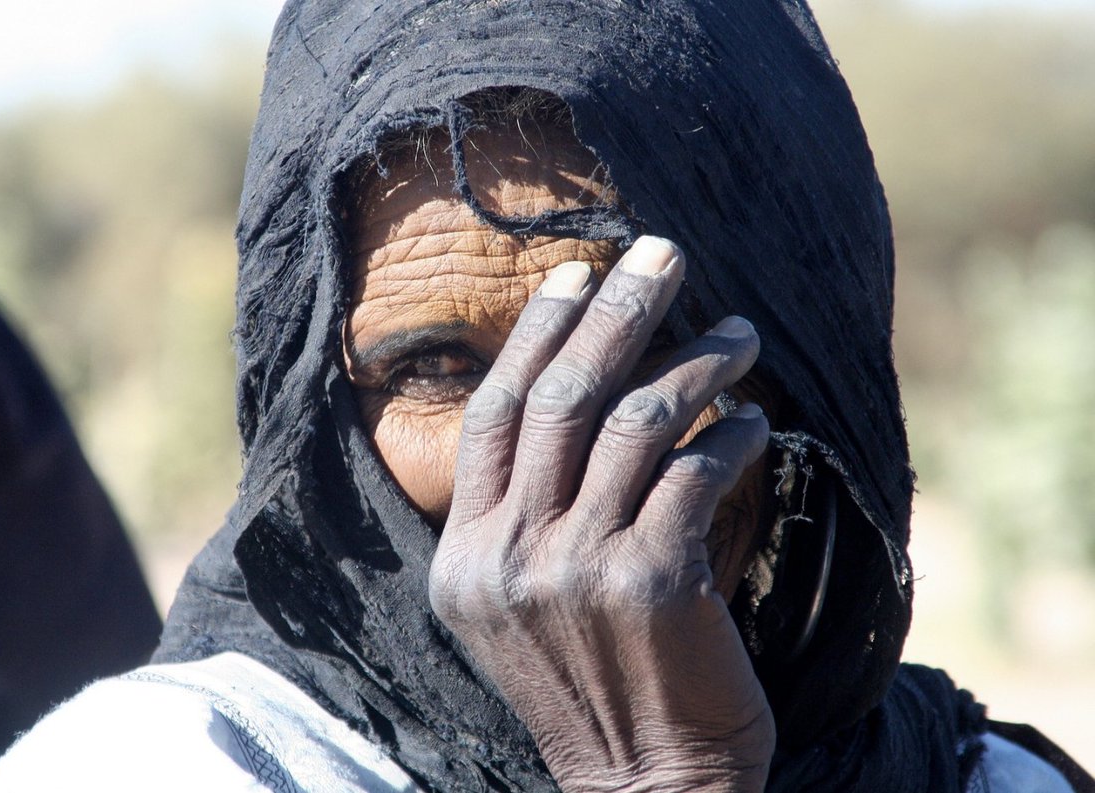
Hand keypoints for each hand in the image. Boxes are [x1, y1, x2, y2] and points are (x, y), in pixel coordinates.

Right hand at [429, 236, 774, 791]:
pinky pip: (698, 472)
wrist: (643, 788)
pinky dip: (733, 437)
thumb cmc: (593, 692)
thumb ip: (526, 519)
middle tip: (662, 253)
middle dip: (617, 310)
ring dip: (696, 362)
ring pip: (637, 420)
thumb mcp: (519, 610)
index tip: (576, 277)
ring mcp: (576, 566)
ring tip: (738, 334)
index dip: (536, 337)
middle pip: (562, 397)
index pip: (493, 414)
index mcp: (466, 556)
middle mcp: (510, 553)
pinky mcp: (652, 579)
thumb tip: (582, 407)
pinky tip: (755, 426)